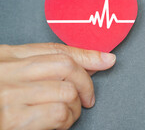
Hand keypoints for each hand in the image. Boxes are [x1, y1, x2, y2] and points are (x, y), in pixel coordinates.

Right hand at [0, 42, 115, 129]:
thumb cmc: (0, 104)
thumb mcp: (14, 79)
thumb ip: (46, 67)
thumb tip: (99, 60)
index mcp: (4, 58)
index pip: (54, 50)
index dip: (85, 55)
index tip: (106, 60)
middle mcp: (5, 72)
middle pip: (64, 66)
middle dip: (86, 82)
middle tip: (88, 98)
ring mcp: (6, 95)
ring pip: (67, 90)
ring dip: (76, 108)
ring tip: (67, 116)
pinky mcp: (11, 120)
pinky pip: (58, 113)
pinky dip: (66, 121)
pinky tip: (58, 125)